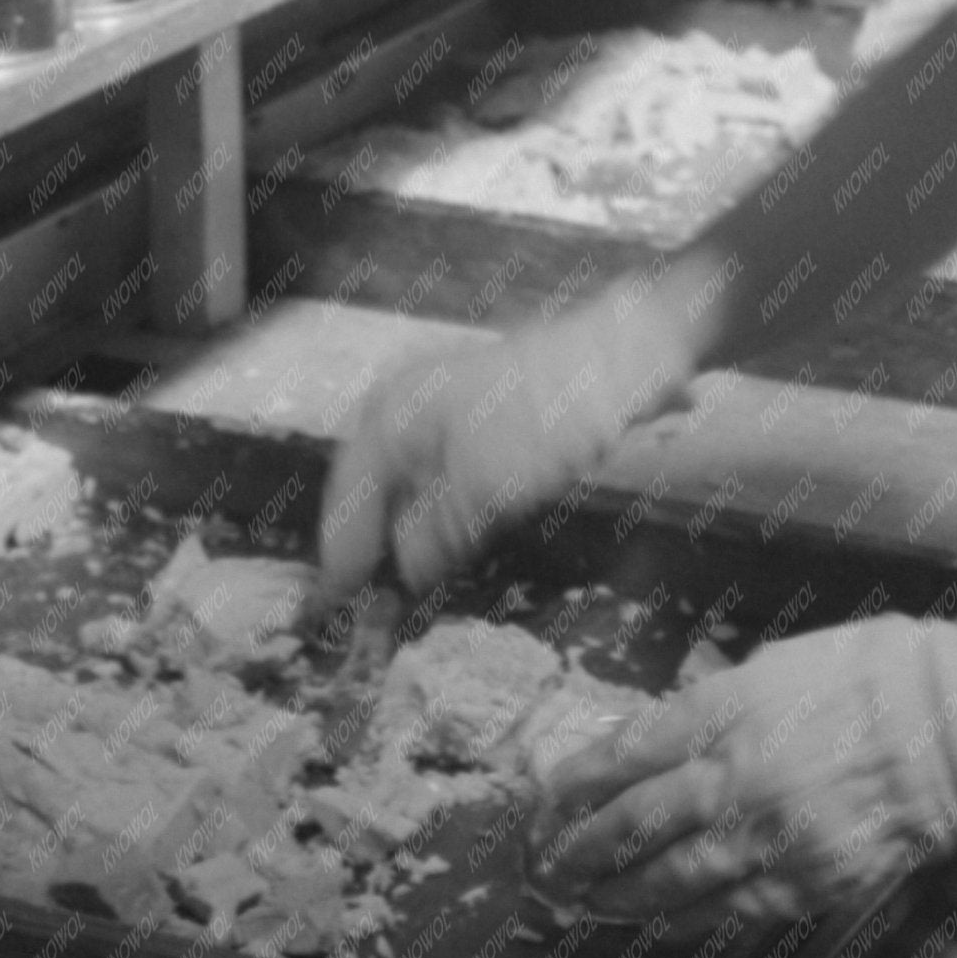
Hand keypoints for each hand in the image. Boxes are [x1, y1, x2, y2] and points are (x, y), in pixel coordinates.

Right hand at [312, 275, 705, 616]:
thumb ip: (436, 531)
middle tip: (362, 604)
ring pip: (409, 487)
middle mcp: (410, 408)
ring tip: (400, 589)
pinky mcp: (489, 426)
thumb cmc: (548, 410)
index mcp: (392, 412)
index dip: (338, 552)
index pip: (347, 493)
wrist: (627, 353)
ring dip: (403, 534)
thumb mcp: (486, 484)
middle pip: (371, 488)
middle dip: (367, 544)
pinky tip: (450, 548)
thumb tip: (405, 571)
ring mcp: (450, 413)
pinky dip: (440, 518)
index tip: (330, 603)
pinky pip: (446, 481)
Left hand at [530, 606, 956, 934]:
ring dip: (624, 895)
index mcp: (722, 710)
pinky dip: (692, 920)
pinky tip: (666, 925)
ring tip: (590, 905)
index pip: (625, 753)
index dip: (577, 782)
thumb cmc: (879, 674)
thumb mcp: (779, 663)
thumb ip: (721, 703)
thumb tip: (674, 734)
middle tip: (549, 866)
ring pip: (673, 877)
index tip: (547, 799)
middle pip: (634, 823)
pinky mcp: (809, 880)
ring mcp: (769, 835)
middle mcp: (733, 776)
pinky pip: (734, 908)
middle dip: (582, 849)